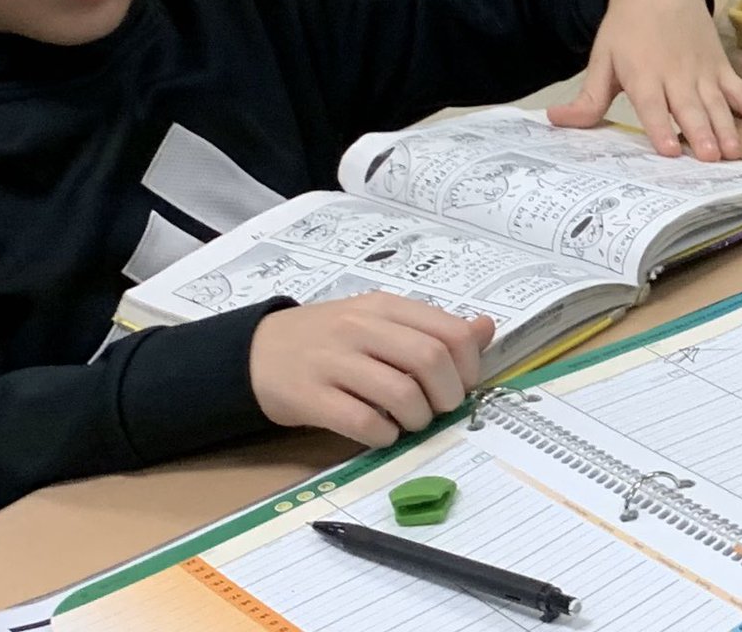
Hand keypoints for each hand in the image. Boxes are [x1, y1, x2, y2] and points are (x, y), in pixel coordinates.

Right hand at [249, 293, 494, 447]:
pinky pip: (365, 423)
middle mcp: (359, 327)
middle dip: (447, 398)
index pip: (450, 332)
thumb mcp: (377, 320)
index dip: (469, 368)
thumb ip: (430, 326)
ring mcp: (333, 361)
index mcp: (382, 306)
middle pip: (431, 362)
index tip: (461, 385)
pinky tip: (380, 432)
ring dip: (417, 420)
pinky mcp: (311, 396)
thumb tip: (485, 328)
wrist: (256, 352)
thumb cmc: (327, 339)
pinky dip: (384, 436)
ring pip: (402, 395)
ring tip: (406, 421)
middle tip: (437, 409)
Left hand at [548, 0, 741, 160]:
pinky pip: (741, 90)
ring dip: (728, 128)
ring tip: (735, 153)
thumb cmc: (626, 29)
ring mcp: (702, 72)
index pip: (652, 106)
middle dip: (701, 133)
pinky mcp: (720, 67)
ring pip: (717, 104)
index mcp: (642, 75)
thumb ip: (587, 98)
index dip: (660, 127)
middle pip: (689, 108)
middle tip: (711, 158)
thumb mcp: (601, 60)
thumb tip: (556, 122)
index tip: (670, 150)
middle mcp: (675, 75)